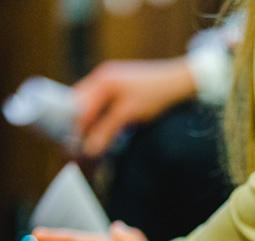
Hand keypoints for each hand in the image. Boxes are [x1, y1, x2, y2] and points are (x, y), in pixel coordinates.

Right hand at [73, 58, 196, 155]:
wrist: (179, 83)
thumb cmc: (155, 95)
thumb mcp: (128, 114)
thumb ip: (106, 130)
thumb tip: (89, 149)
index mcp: (101, 80)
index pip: (77, 105)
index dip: (75, 126)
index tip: (74, 144)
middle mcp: (102, 77)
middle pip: (81, 102)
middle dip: (79, 123)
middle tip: (79, 143)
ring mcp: (111, 80)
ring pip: (91, 103)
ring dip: (90, 121)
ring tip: (90, 139)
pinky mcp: (120, 86)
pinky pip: (102, 102)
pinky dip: (101, 116)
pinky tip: (104, 129)